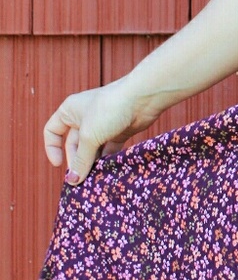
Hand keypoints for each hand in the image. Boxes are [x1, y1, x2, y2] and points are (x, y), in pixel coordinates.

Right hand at [42, 76, 160, 184]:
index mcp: (69, 111)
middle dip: (77, 160)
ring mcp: (103, 124)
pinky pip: (109, 149)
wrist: (142, 99)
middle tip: (82, 178)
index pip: (52, 131)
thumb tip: (73, 180)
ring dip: (93, 162)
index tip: (59, 165)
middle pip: (74, 144)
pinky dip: (108, 159)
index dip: (52, 149)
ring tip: (95, 177)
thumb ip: (81, 158)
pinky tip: (108, 169)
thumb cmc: (110, 109)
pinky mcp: (119, 131)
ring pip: (93, 148)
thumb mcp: (90, 136)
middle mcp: (84, 117)